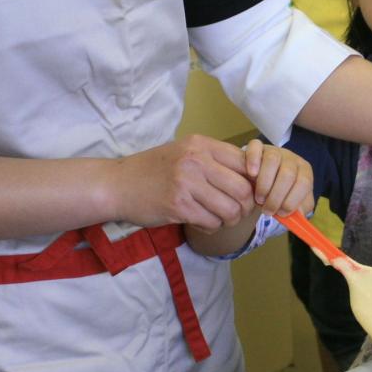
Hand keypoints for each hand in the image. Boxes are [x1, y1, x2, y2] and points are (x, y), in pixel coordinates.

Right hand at [110, 134, 255, 230]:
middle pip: (243, 190)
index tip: (248, 194)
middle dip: (244, 207)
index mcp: (201, 144)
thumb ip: (215, 160)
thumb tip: (252, 176)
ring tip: (217, 218)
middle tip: (235, 212)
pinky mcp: (178, 206)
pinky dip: (211, 227)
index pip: (246, 163)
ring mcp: (187, 183)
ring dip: (228, 220)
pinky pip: (211, 222)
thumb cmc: (154, 170)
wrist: (117, 184)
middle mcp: (196, 160)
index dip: (253, 183)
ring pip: (230, 210)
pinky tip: (201, 222)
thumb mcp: (185, 152)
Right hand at [243, 139, 314, 215]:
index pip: (304, 182)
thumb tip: (299, 215)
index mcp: (304, 171)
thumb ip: (300, 209)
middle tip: (267, 210)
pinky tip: (251, 174)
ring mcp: (274, 150)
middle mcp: (291, 158)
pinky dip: (253, 159)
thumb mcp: (294, 202)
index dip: (293, 200)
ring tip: (258, 199)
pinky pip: (255, 146)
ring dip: (264, 183)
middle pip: (287, 174)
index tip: (282, 213)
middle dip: (276, 196)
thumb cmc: (281, 193)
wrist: (265, 179)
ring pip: (272, 160)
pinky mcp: (258, 147)